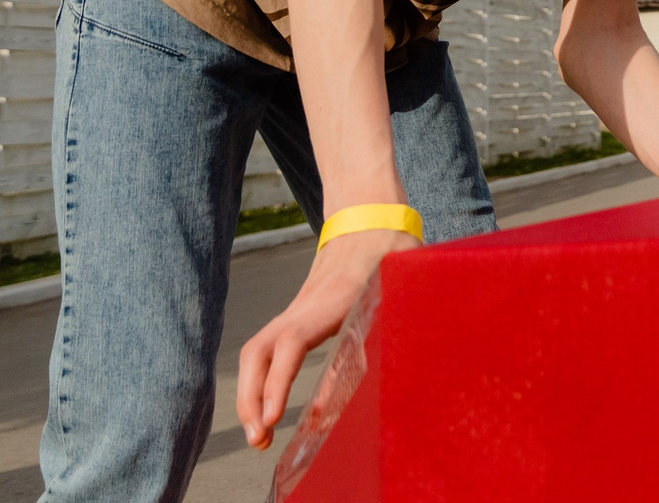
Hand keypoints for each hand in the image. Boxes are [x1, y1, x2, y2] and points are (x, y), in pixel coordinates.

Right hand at [237, 228, 419, 448]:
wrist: (368, 217)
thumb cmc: (392, 253)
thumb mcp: (403, 282)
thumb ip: (401, 317)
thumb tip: (408, 361)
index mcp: (331, 301)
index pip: (291, 342)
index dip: (279, 381)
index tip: (273, 419)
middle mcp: (303, 308)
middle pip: (258, 352)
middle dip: (251, 399)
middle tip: (260, 441)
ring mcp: (295, 312)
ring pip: (256, 353)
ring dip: (250, 395)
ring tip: (261, 437)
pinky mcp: (296, 317)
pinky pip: (267, 351)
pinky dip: (261, 382)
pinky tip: (270, 411)